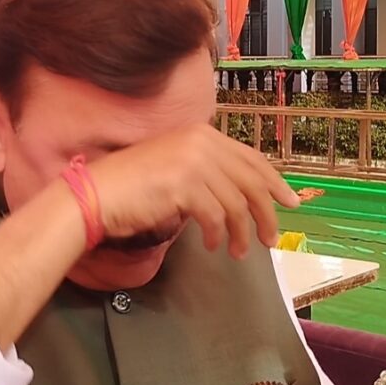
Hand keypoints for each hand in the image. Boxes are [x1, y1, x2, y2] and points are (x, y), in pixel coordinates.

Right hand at [86, 124, 300, 257]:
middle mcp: (201, 142)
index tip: (289, 202)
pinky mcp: (184, 185)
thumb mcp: (175, 167)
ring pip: (236, 203)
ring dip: (241, 232)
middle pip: (251, 180)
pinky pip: (215, 216)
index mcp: (201, 133)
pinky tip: (212, 244)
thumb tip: (241, 197)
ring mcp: (193, 161)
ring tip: (238, 251)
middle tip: (272, 239)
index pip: (250, 158)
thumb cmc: (132, 185)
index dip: (274, 182)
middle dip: (267, 213)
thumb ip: (206, 171)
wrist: (96, 193)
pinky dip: (218, 235)